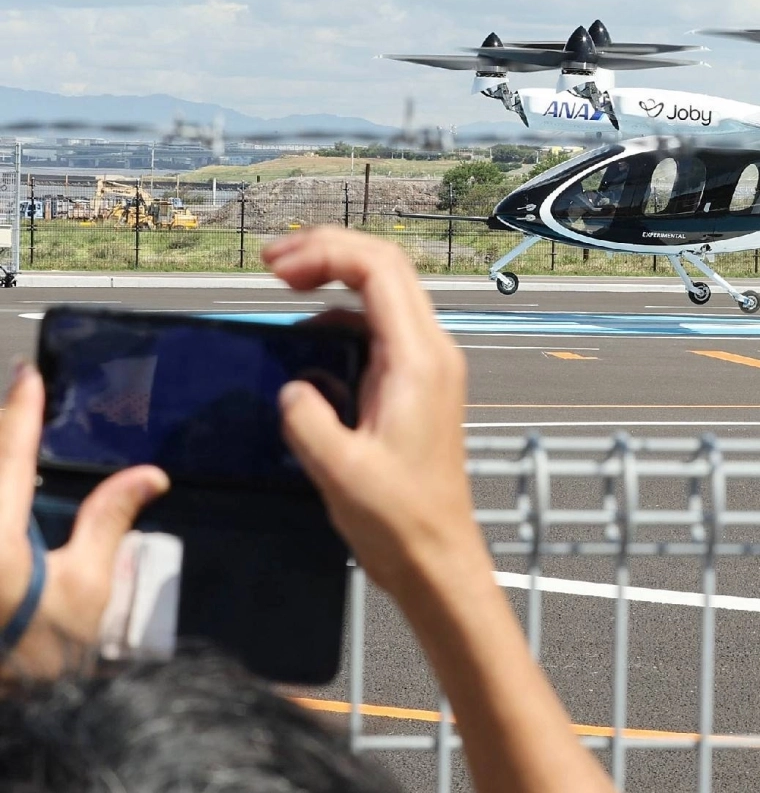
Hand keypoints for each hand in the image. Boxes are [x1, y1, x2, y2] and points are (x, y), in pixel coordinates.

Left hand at [0, 363, 167, 675]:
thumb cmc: (43, 656)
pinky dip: (5, 497)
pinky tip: (17, 506)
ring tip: (20, 451)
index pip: (12, 454)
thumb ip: (108, 521)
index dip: (23, 410)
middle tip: (21, 402)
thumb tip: (147, 475)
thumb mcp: (89, 588)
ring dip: (5, 470)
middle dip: (4, 436)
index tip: (30, 374)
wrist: (15, 710)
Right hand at [266, 228, 484, 597]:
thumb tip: (293, 386)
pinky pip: (379, 329)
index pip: (379, 269)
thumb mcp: (338, 469)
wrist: (438, 558)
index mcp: (419, 360)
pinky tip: (303, 342)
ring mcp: (427, 366)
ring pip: (384, 294)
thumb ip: (306, 416)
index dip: (325, 251)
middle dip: (328, 253)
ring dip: (332, 281)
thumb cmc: (400, 521)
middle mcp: (431, 352)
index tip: (274, 267)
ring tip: (281, 287)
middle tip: (271, 264)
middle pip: (385, 268)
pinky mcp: (416, 385)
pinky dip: (339, 318)